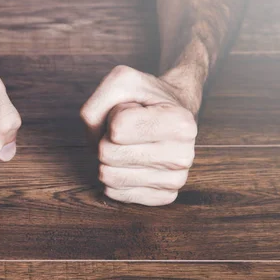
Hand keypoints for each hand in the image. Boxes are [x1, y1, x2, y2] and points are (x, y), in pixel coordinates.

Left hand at [80, 65, 199, 205]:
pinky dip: (114, 175)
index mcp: (181, 123)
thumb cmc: (144, 97)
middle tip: (129, 129)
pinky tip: (132, 162)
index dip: (115, 115)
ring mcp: (175, 180)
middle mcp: (183, 155)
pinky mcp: (163, 196)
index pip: (116, 129)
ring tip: (131, 143)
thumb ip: (95, 108)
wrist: (172, 112)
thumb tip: (95, 149)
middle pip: (107, 154)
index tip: (134, 110)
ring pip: (108, 177)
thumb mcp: (121, 82)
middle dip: (107, 138)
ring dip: (109, 157)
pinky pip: (115, 193)